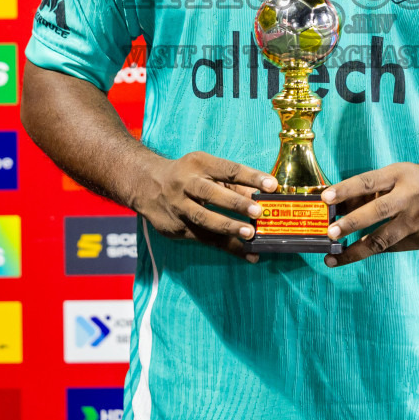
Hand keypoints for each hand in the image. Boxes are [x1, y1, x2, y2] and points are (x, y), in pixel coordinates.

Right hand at [134, 151, 277, 262]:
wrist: (146, 184)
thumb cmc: (187, 175)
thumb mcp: (207, 170)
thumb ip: (233, 184)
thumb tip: (264, 195)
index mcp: (198, 164)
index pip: (228, 169)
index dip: (251, 176)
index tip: (272, 185)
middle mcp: (185, 184)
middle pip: (211, 194)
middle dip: (236, 203)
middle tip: (259, 212)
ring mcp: (178, 206)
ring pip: (203, 219)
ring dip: (228, 227)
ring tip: (250, 235)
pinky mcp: (175, 227)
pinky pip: (203, 238)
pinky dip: (227, 247)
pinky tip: (247, 254)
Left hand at [320, 161, 418, 267]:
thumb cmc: (417, 181)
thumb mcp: (396, 175)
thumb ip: (370, 190)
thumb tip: (337, 207)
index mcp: (399, 175)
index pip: (368, 182)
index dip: (345, 189)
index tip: (325, 198)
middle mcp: (410, 197)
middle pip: (378, 212)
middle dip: (351, 224)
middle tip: (330, 233)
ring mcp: (418, 220)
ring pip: (383, 240)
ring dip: (356, 250)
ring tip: (334, 257)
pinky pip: (392, 247)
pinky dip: (375, 250)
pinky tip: (359, 252)